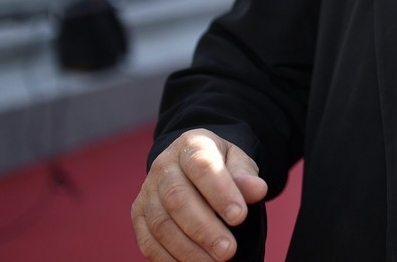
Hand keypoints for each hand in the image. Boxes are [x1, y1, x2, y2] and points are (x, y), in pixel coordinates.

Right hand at [132, 129, 267, 260]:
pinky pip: (148, 241)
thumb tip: (258, 190)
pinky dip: (168, 258)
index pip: (202, 166)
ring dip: (188, 249)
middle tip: (228, 251)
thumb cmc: (220, 164)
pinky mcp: (138, 215)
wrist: (192, 164)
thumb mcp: (237, 161)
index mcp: (190, 146)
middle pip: (177, 199)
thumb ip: (245, 175)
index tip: (240, 217)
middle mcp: (164, 167)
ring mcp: (147, 192)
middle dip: (204, 229)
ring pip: (161, 224)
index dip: (220, 192)